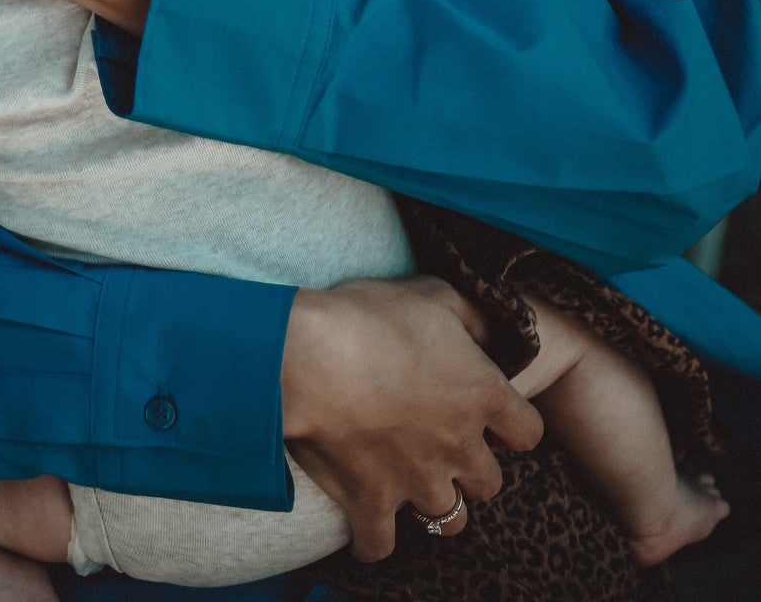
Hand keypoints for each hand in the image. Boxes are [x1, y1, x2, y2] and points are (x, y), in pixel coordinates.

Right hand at [280, 275, 543, 561]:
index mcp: (483, 396)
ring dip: (433, 502)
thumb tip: (487, 335)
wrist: (310, 355)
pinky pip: (382, 545)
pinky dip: (374, 537)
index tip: (488, 414)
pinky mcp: (373, 503)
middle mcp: (460, 448)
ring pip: (448, 519)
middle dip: (470, 468)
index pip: (528, 432)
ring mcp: (419, 482)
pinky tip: (366, 519)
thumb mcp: (433, 294)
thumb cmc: (371, 316)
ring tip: (410, 481)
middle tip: (440, 443)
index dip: (511, 425)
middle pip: (490, 483)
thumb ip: (472, 318)